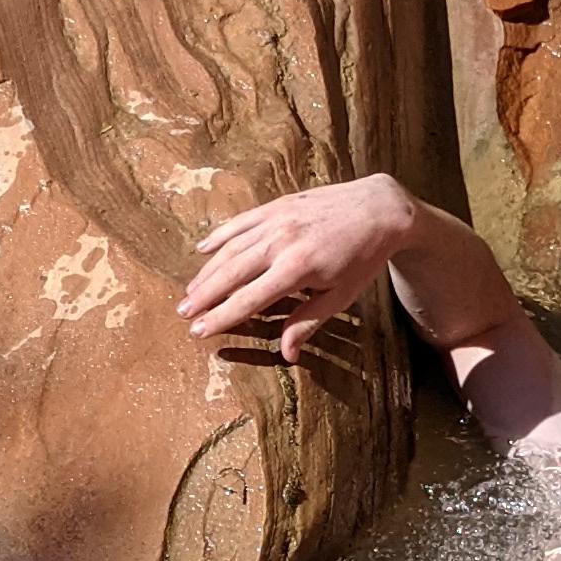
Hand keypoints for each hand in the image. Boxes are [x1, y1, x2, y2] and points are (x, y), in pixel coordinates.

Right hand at [179, 176, 414, 362]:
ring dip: (207, 271)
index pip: (249, 300)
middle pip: (231, 274)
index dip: (221, 318)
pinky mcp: (275, 205)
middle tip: (183, 314)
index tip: (199, 331)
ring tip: (190, 292)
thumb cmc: (362, 259)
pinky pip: (239, 223)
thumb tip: (286, 355)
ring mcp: (275, 221)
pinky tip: (202, 250)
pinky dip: (219, 237)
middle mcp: (280, 242)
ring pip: (230, 249)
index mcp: (297, 269)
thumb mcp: (340, 296)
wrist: (377, 208)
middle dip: (205, 297)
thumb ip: (308, 322)